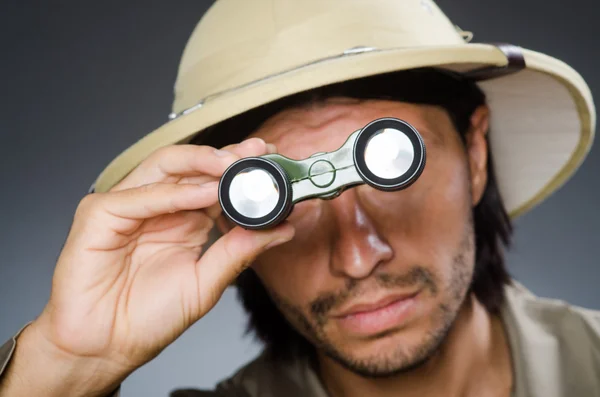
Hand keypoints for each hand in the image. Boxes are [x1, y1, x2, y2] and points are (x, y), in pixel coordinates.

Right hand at [33, 138, 293, 377]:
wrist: (105, 347)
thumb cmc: (148, 317)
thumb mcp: (205, 283)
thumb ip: (239, 252)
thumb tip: (282, 229)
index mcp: (182, 218)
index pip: (213, 180)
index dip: (241, 169)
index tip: (272, 161)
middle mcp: (157, 206)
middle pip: (191, 166)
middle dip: (226, 156)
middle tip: (257, 153)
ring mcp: (127, 206)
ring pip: (164, 167)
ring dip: (201, 162)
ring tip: (234, 165)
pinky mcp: (99, 214)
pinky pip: (140, 196)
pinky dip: (175, 194)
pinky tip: (206, 193)